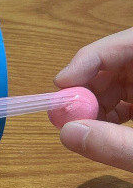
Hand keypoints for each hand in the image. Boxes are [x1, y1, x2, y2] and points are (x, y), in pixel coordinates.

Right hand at [55, 28, 132, 171]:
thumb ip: (117, 144)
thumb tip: (66, 134)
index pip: (125, 43)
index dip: (90, 58)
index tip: (62, 84)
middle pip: (115, 64)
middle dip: (87, 86)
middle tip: (63, 110)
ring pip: (117, 83)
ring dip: (94, 103)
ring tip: (79, 125)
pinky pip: (126, 100)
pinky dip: (107, 115)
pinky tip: (97, 130)